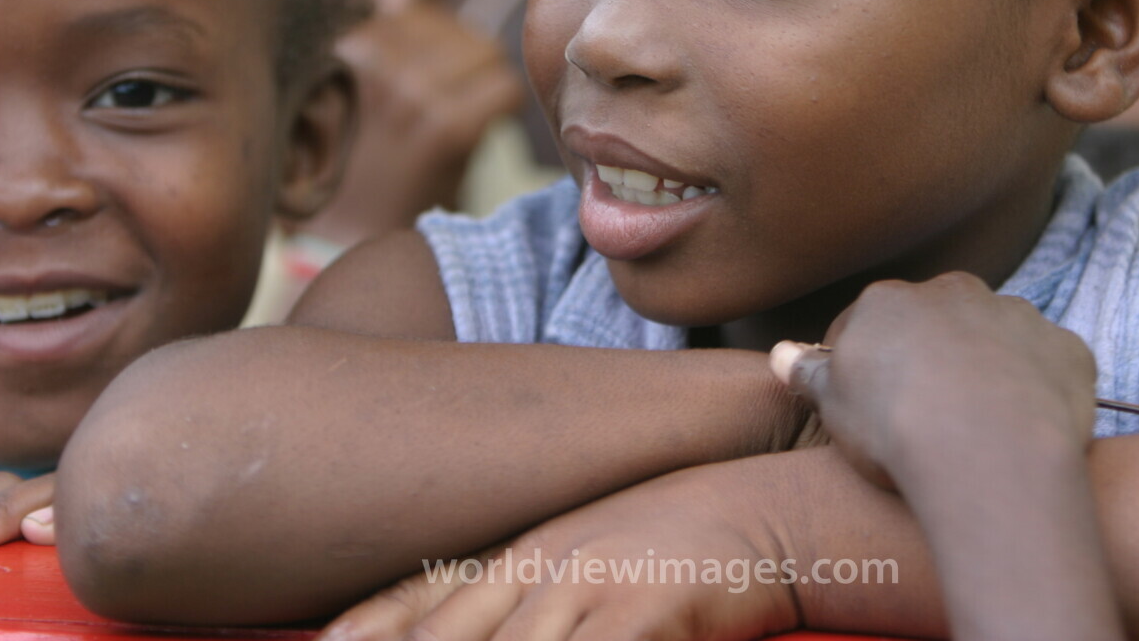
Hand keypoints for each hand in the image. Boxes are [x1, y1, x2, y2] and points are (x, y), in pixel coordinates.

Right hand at [302, 0, 522, 243]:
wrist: (347, 246)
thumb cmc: (353, 163)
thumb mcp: (349, 85)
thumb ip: (378, 19)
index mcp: (340, 47)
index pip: (412, 11)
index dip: (428, 46)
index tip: (421, 85)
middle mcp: (370, 65)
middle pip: (452, 28)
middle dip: (459, 61)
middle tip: (446, 105)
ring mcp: (408, 95)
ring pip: (483, 53)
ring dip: (482, 81)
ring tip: (459, 116)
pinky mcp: (444, 128)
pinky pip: (503, 87)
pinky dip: (502, 107)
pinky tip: (479, 131)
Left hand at [316, 466, 799, 640]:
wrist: (768, 511)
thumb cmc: (681, 542)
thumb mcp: (592, 556)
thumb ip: (537, 593)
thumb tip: (503, 621)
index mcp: (527, 551)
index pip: (426, 596)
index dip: (371, 626)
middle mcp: (544, 564)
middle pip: (451, 636)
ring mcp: (589, 583)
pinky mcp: (644, 607)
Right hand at [772, 276, 1122, 640]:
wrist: (990, 451)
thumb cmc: (898, 429)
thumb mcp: (833, 406)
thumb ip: (808, 372)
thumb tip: (781, 354)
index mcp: (889, 301)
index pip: (867, 324)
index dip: (867, 365)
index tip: (872, 402)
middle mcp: (953, 292)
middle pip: (935, 320)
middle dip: (932, 354)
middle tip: (928, 411)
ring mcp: (1015, 315)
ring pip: (996, 335)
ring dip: (989, 365)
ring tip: (982, 423)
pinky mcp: (1067, 347)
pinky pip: (1050, 363)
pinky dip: (1041, 386)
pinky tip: (1028, 424)